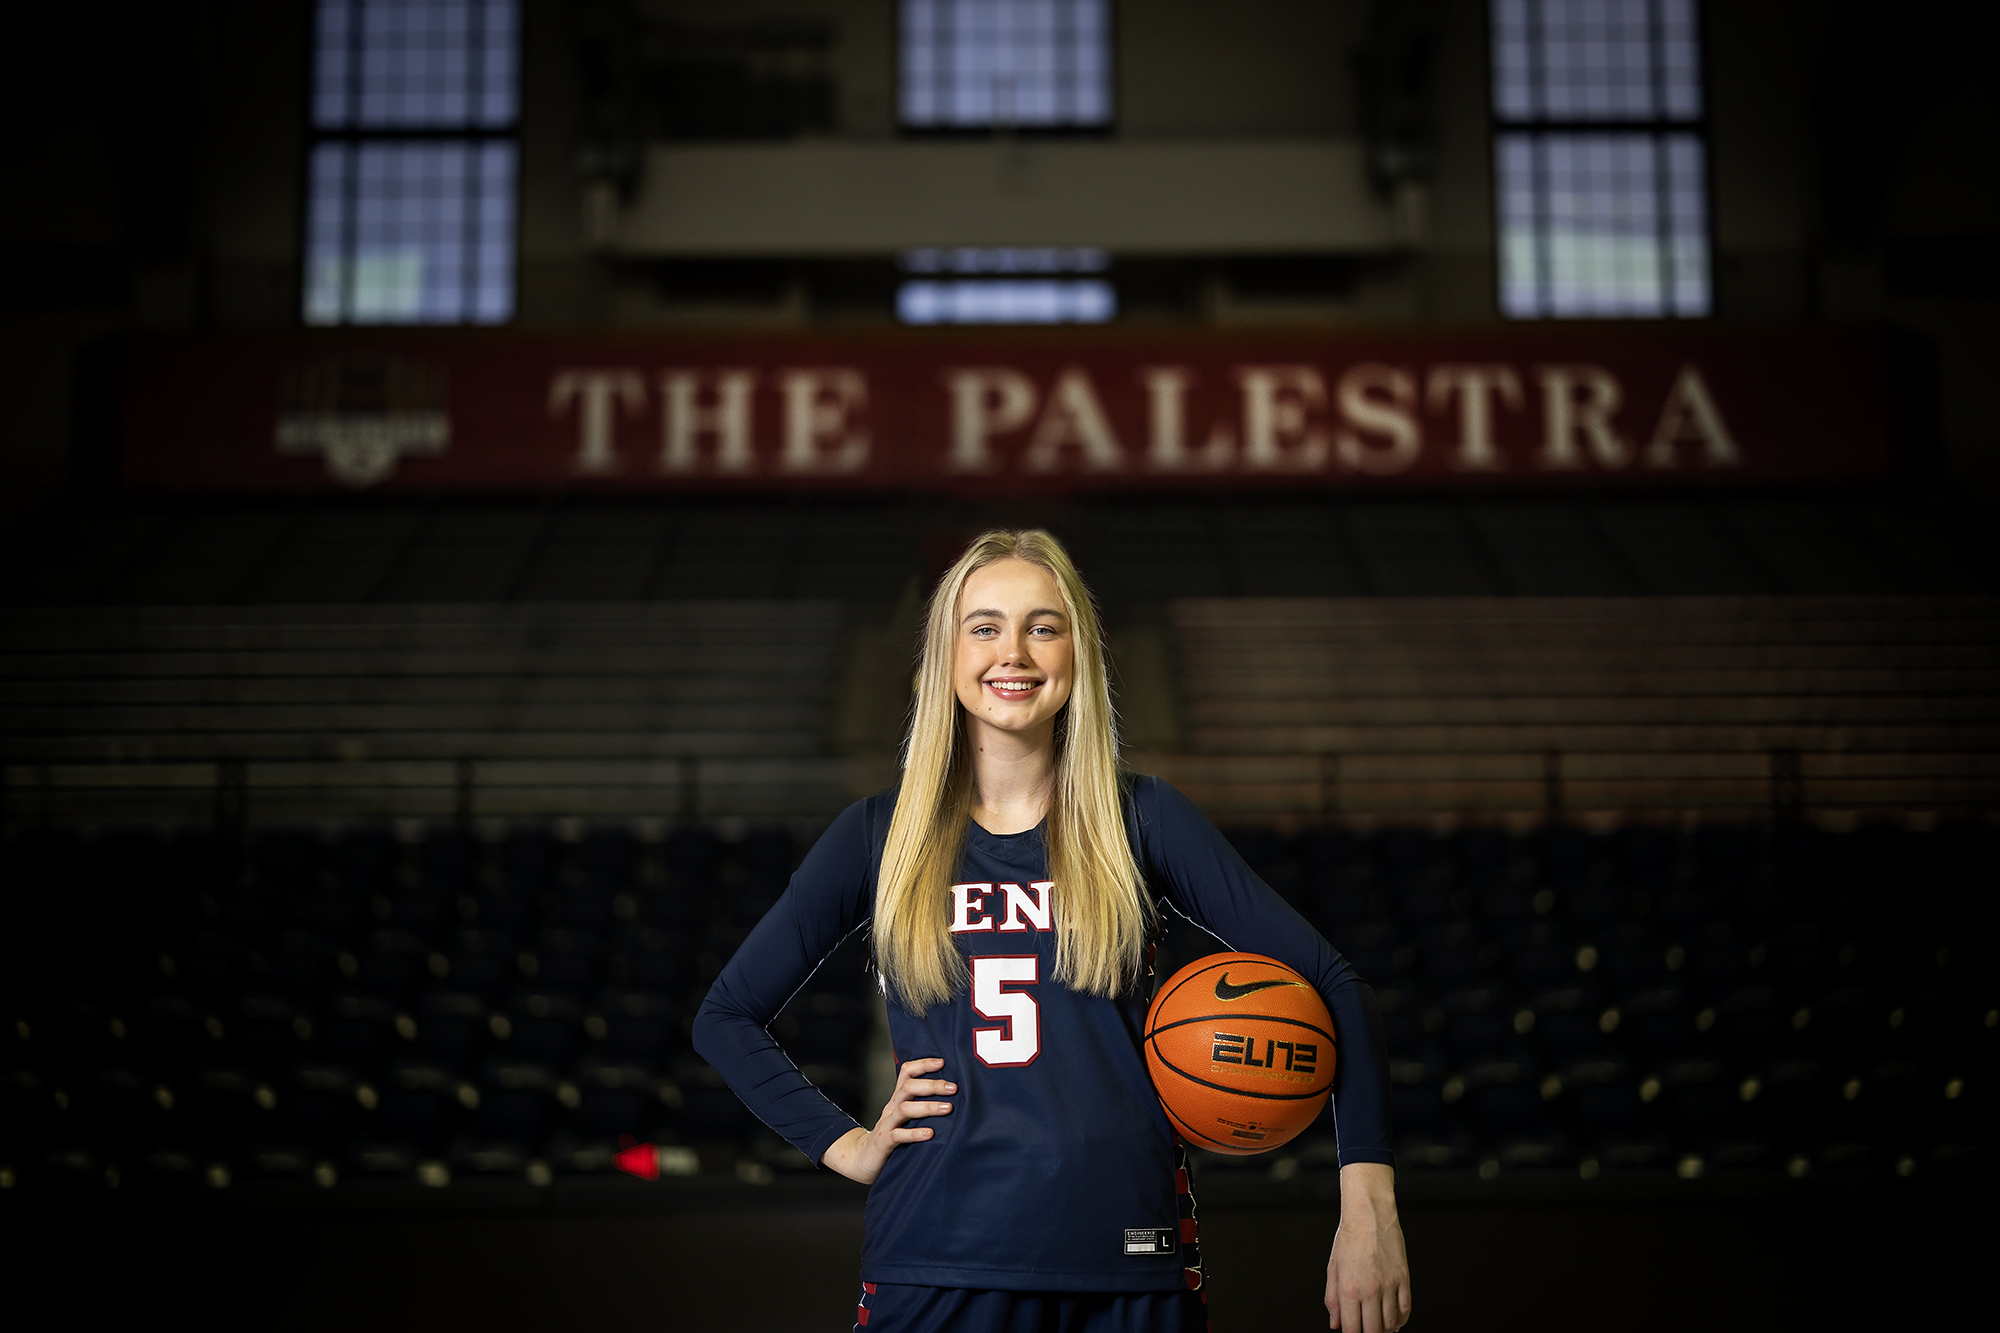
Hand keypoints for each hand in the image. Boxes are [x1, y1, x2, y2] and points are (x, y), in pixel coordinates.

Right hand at [819, 1057, 954, 1184]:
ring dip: (927, 1107)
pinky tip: (930, 1133)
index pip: (907, 1073)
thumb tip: (952, 1097)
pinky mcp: (883, 1142)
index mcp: (897, 1099)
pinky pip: (897, 1135)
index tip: (942, 1062)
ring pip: (904, 1109)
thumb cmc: (892, 1137)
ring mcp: (886, 1125)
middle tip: (953, 1088)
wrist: (863, 1159)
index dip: (923, 1064)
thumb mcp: (905, 1118)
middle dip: (932, 1085)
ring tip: (948, 1108)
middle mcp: (891, 1108)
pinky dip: (914, 1133)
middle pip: (908, 1087)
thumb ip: (921, 1106)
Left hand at [1326, 1162, 1409, 1331]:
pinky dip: (1401, 1320)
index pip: (1352, 1329)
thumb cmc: (1350, 1237)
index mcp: (1349, 1288)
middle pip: (1373, 1330)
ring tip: (1378, 1326)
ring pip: (1390, 1323)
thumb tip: (1335, 1323)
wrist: (1370, 1214)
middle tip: (1365, 1330)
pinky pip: (1405, 1309)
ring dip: (1384, 1329)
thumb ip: (1333, 1299)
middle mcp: (1370, 1289)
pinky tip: (1394, 1321)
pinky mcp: (1404, 1278)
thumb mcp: (1333, 1268)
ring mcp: (1389, 1285)